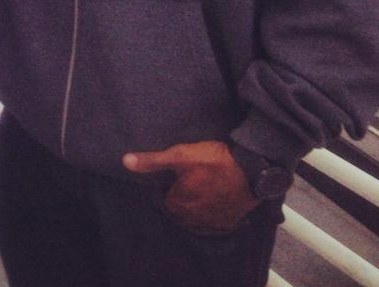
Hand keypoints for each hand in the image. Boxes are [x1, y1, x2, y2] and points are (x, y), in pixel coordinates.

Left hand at [123, 141, 258, 232]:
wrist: (253, 170)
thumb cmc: (214, 161)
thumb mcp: (181, 155)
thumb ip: (153, 161)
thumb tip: (125, 162)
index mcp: (178, 204)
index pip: (162, 198)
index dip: (166, 185)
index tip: (172, 174)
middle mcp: (193, 219)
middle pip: (179, 208)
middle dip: (180, 195)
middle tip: (187, 177)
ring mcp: (212, 223)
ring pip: (196, 215)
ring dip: (196, 204)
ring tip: (201, 185)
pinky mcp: (229, 223)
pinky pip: (214, 220)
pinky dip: (212, 210)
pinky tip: (215, 195)